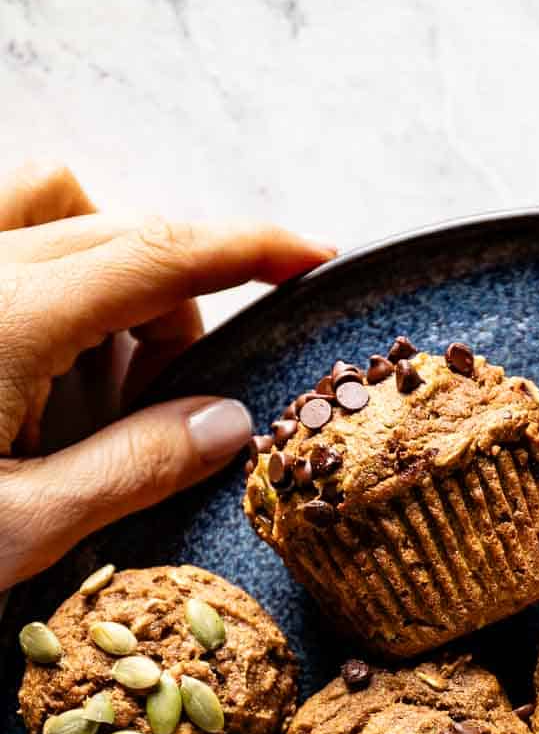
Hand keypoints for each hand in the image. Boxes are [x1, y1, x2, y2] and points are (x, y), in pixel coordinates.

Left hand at [0, 161, 333, 588]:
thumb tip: (229, 424)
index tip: (314, 254)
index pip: (160, 254)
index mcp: (8, 320)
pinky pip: (5, 226)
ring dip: (113, 266)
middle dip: (180, 301)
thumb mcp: (21, 526)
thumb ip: (133, 468)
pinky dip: (52, 258)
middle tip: (182, 400)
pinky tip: (46, 348)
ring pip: (57, 207)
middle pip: (121, 234)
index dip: (249, 247)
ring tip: (105, 375)